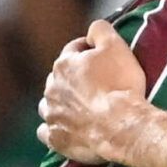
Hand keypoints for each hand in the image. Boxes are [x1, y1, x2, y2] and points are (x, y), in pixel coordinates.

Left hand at [38, 19, 147, 164]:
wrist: (121, 127)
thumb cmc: (120, 86)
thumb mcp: (117, 47)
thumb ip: (101, 30)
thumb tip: (93, 29)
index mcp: (64, 64)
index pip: (74, 49)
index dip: (89, 50)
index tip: (101, 57)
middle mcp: (52, 88)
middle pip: (59, 77)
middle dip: (73, 78)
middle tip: (95, 84)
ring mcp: (52, 114)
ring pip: (49, 103)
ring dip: (60, 102)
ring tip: (78, 107)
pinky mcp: (55, 138)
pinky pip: (45, 131)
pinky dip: (53, 128)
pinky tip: (63, 128)